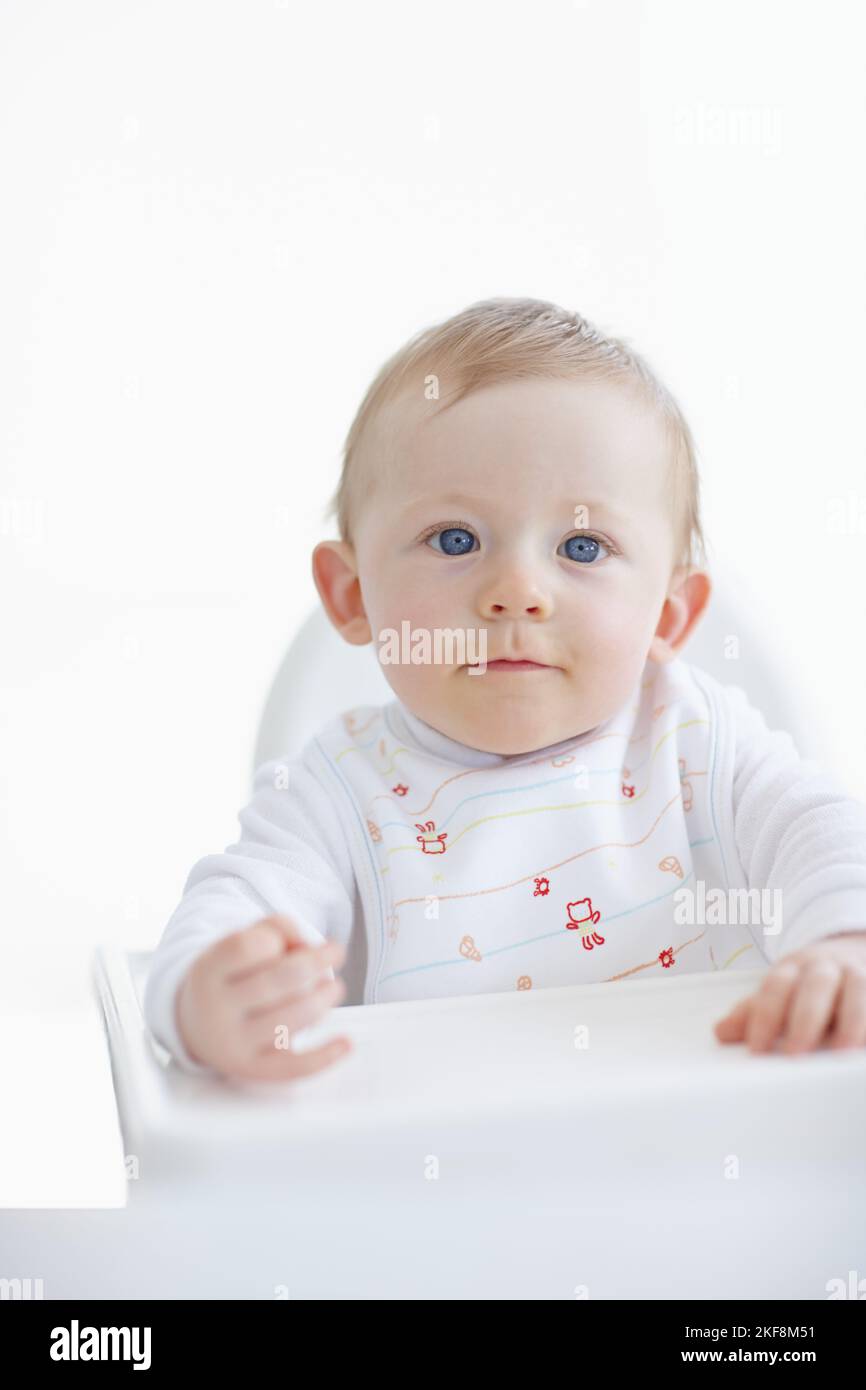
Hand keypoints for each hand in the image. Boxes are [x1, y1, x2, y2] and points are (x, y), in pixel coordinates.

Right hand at [176, 915, 352, 1080]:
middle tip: (336, 952)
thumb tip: (310, 949)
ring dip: (325, 998)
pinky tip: (346, 1043)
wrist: (196, 1026)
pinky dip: (324, 1056)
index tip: (280, 943)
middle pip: (281, 979)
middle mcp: (215, 1011)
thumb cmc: (231, 974)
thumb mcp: (240, 940)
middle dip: (318, 961)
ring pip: (294, 1018)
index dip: (275, 939)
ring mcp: (234, 1044)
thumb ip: (277, 928)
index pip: (248, 946)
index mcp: (207, 972)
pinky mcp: (254, 1069)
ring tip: (334, 988)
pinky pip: (293, 1067)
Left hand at [714, 931, 865, 1054]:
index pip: (775, 987)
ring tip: (841, 1051)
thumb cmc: (808, 985)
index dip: (764, 1017)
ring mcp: (857, 976)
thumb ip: (753, 1012)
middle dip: (804, 1020)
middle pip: (815, 987)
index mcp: (793, 968)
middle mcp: (826, 968)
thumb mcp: (780, 992)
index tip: (756, 1050)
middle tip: (794, 1054)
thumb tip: (721, 1032)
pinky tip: (865, 1047)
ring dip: (850, 1021)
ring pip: (856, 991)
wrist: (852, 953)